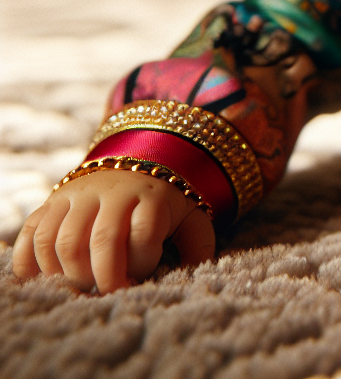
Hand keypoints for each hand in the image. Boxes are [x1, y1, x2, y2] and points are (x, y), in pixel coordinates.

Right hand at [13, 169, 215, 292]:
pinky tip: (45, 278)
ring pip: (63, 240)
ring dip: (70, 273)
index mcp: (152, 195)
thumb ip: (199, 244)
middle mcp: (113, 191)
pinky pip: (32, 233)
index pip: (144, 233)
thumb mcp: (191, 214)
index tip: (142, 279)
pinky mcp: (53, 200)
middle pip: (101, 239)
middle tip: (110, 294)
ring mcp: (79, 194)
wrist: (137, 157)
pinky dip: (31, 261)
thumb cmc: (166, 199)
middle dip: (105, 277)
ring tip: (84, 286)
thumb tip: (199, 275)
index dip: (142, 263)